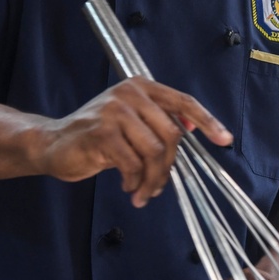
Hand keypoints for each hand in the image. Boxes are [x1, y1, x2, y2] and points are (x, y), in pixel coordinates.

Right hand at [37, 77, 232, 206]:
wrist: (53, 143)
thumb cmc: (97, 136)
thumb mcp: (131, 123)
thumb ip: (159, 122)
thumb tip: (197, 129)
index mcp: (142, 87)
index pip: (184, 101)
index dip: (208, 121)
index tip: (225, 140)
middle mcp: (130, 93)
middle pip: (171, 133)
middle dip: (168, 167)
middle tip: (158, 187)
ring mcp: (115, 110)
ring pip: (154, 151)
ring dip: (152, 179)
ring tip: (142, 192)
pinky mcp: (101, 132)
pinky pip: (132, 163)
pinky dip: (134, 180)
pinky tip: (127, 186)